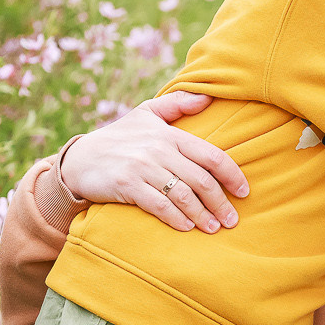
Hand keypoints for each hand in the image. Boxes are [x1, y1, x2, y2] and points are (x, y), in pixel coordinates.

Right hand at [60, 92, 248, 232]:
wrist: (79, 159)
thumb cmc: (119, 137)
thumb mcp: (146, 113)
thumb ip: (177, 104)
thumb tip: (208, 97)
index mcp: (169, 134)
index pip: (211, 155)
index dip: (232, 175)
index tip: (244, 192)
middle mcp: (159, 149)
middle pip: (201, 180)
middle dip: (221, 203)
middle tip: (232, 220)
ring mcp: (143, 168)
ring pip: (183, 195)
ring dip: (203, 215)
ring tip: (214, 228)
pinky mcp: (127, 185)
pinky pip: (159, 206)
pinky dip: (177, 218)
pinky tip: (187, 227)